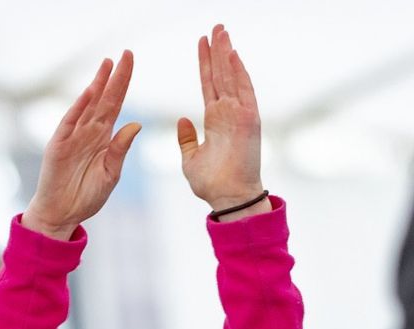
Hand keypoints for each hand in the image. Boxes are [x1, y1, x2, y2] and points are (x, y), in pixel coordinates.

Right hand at [22, 52, 138, 238]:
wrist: (61, 216)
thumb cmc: (85, 198)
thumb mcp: (110, 174)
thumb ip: (120, 150)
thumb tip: (135, 124)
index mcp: (103, 137)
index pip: (115, 104)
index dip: (123, 83)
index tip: (131, 62)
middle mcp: (88, 132)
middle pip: (103, 99)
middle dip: (114, 77)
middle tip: (125, 54)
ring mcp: (72, 137)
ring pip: (87, 106)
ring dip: (97, 85)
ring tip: (107, 64)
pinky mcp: (58, 146)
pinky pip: (69, 123)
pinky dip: (78, 108)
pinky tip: (89, 92)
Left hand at [177, 26, 263, 211]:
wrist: (227, 198)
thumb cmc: (211, 183)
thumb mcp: (190, 159)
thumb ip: (187, 139)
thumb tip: (182, 120)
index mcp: (215, 120)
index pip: (209, 84)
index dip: (205, 63)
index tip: (201, 43)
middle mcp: (228, 112)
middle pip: (221, 74)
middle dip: (217, 50)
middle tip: (215, 27)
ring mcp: (240, 114)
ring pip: (232, 77)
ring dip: (227, 54)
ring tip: (221, 32)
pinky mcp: (249, 120)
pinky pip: (244, 91)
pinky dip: (238, 73)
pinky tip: (232, 54)